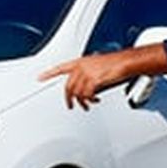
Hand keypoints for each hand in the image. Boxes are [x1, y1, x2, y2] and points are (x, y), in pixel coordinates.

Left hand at [39, 43, 166, 110]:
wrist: (127, 62)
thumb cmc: (117, 64)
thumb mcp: (98, 67)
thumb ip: (88, 74)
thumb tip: (85, 86)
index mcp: (80, 62)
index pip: (60, 68)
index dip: (48, 73)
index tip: (40, 77)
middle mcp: (81, 67)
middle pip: (68, 86)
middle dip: (69, 99)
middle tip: (72, 106)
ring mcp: (87, 73)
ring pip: (77, 93)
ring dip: (82, 102)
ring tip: (88, 104)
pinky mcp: (94, 80)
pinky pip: (87, 95)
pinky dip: (90, 101)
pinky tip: (94, 101)